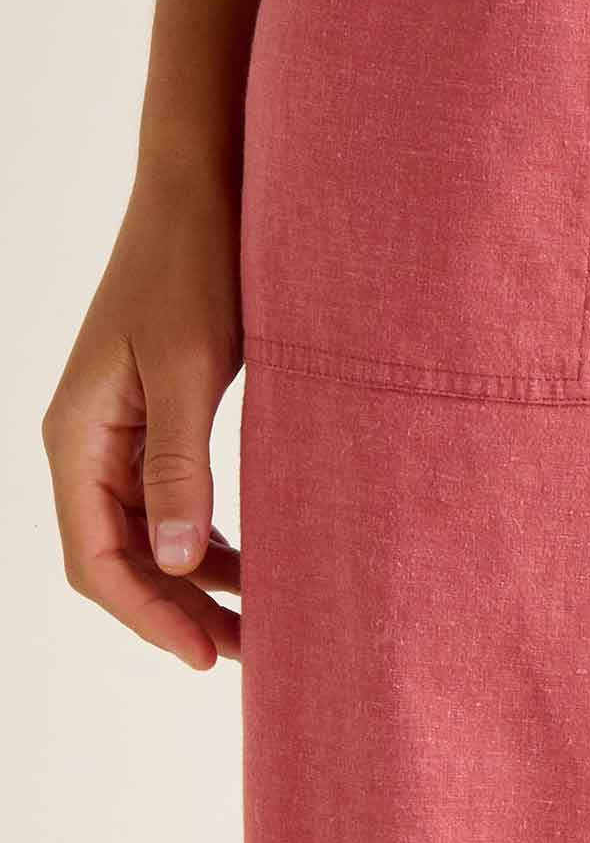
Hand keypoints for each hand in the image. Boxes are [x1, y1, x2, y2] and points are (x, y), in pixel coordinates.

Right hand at [42, 168, 243, 670]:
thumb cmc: (195, 264)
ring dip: (195, 579)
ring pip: (145, 532)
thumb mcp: (192, 369)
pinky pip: (167, 496)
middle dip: (175, 610)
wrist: (202, 187)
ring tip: (259, 618)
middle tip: (245, 653)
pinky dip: (206, 534)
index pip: (96, 560)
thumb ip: (179, 466)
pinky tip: (254, 556)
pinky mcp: (153, 410)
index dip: (149, 616)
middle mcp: (86, 439)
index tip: (205, 656)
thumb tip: (176, 560)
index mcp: (78, 436)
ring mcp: (117, 427)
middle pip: (117, 557)